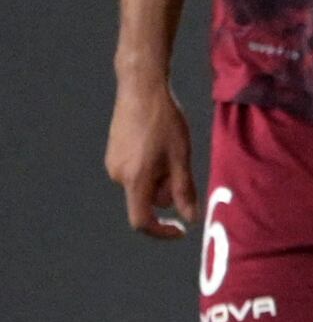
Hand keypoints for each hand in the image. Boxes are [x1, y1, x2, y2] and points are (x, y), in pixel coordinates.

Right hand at [107, 71, 193, 235]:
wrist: (140, 90)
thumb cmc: (165, 121)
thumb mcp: (181, 156)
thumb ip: (184, 190)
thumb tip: (190, 218)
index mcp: (135, 179)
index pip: (142, 220)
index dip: (161, 232)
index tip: (181, 230)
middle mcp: (118, 175)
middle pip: (148, 200)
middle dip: (167, 191)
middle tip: (181, 163)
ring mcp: (112, 164)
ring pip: (143, 185)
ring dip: (160, 177)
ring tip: (169, 148)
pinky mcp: (113, 155)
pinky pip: (136, 172)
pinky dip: (151, 167)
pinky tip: (158, 143)